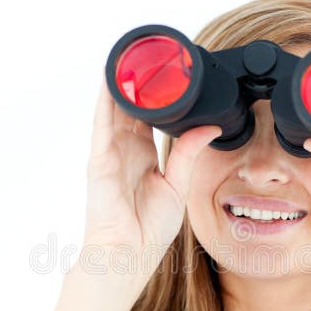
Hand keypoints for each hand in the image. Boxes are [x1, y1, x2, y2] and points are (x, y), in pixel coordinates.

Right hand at [82, 71, 221, 278]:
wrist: (128, 254)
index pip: (149, 119)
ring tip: (129, 56)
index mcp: (144, 158)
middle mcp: (126, 151)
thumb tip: (210, 127)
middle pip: (131, 109)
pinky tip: (111, 78)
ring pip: (115, 109)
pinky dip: (106, 100)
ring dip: (121, 84)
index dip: (157, 98)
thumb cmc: (148, 229)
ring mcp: (110, 153)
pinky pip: (102, 122)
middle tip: (151, 56)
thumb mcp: (177, 186)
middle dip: (139, 85)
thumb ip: (188, 153)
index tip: (168, 75)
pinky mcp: (100, 158)